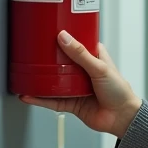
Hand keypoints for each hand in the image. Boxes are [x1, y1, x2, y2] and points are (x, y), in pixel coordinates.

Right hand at [19, 31, 142, 138]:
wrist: (122, 118)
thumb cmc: (119, 91)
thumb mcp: (100, 68)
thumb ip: (81, 54)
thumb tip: (64, 37)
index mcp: (93, 58)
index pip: (77, 43)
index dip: (65, 36)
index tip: (50, 29)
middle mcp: (83, 71)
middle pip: (61, 62)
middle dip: (48, 57)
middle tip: (32, 49)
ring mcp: (75, 88)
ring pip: (54, 81)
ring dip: (41, 78)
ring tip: (25, 71)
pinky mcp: (71, 103)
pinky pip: (51, 100)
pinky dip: (39, 99)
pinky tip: (28, 95)